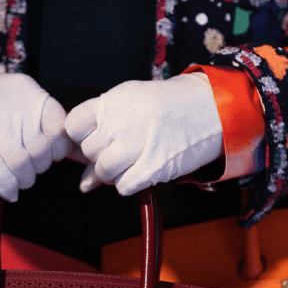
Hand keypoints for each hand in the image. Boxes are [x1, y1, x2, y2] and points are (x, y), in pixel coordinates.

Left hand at [63, 73, 222, 195]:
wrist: (213, 109)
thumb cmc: (171, 108)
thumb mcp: (134, 104)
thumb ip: (105, 132)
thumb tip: (85, 179)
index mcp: (114, 100)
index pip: (74, 125)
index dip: (81, 137)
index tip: (96, 138)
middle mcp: (121, 120)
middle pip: (89, 151)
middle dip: (101, 156)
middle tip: (124, 150)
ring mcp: (137, 143)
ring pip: (103, 171)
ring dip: (115, 173)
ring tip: (134, 161)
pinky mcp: (153, 165)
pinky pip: (123, 186)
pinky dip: (131, 184)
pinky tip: (144, 170)